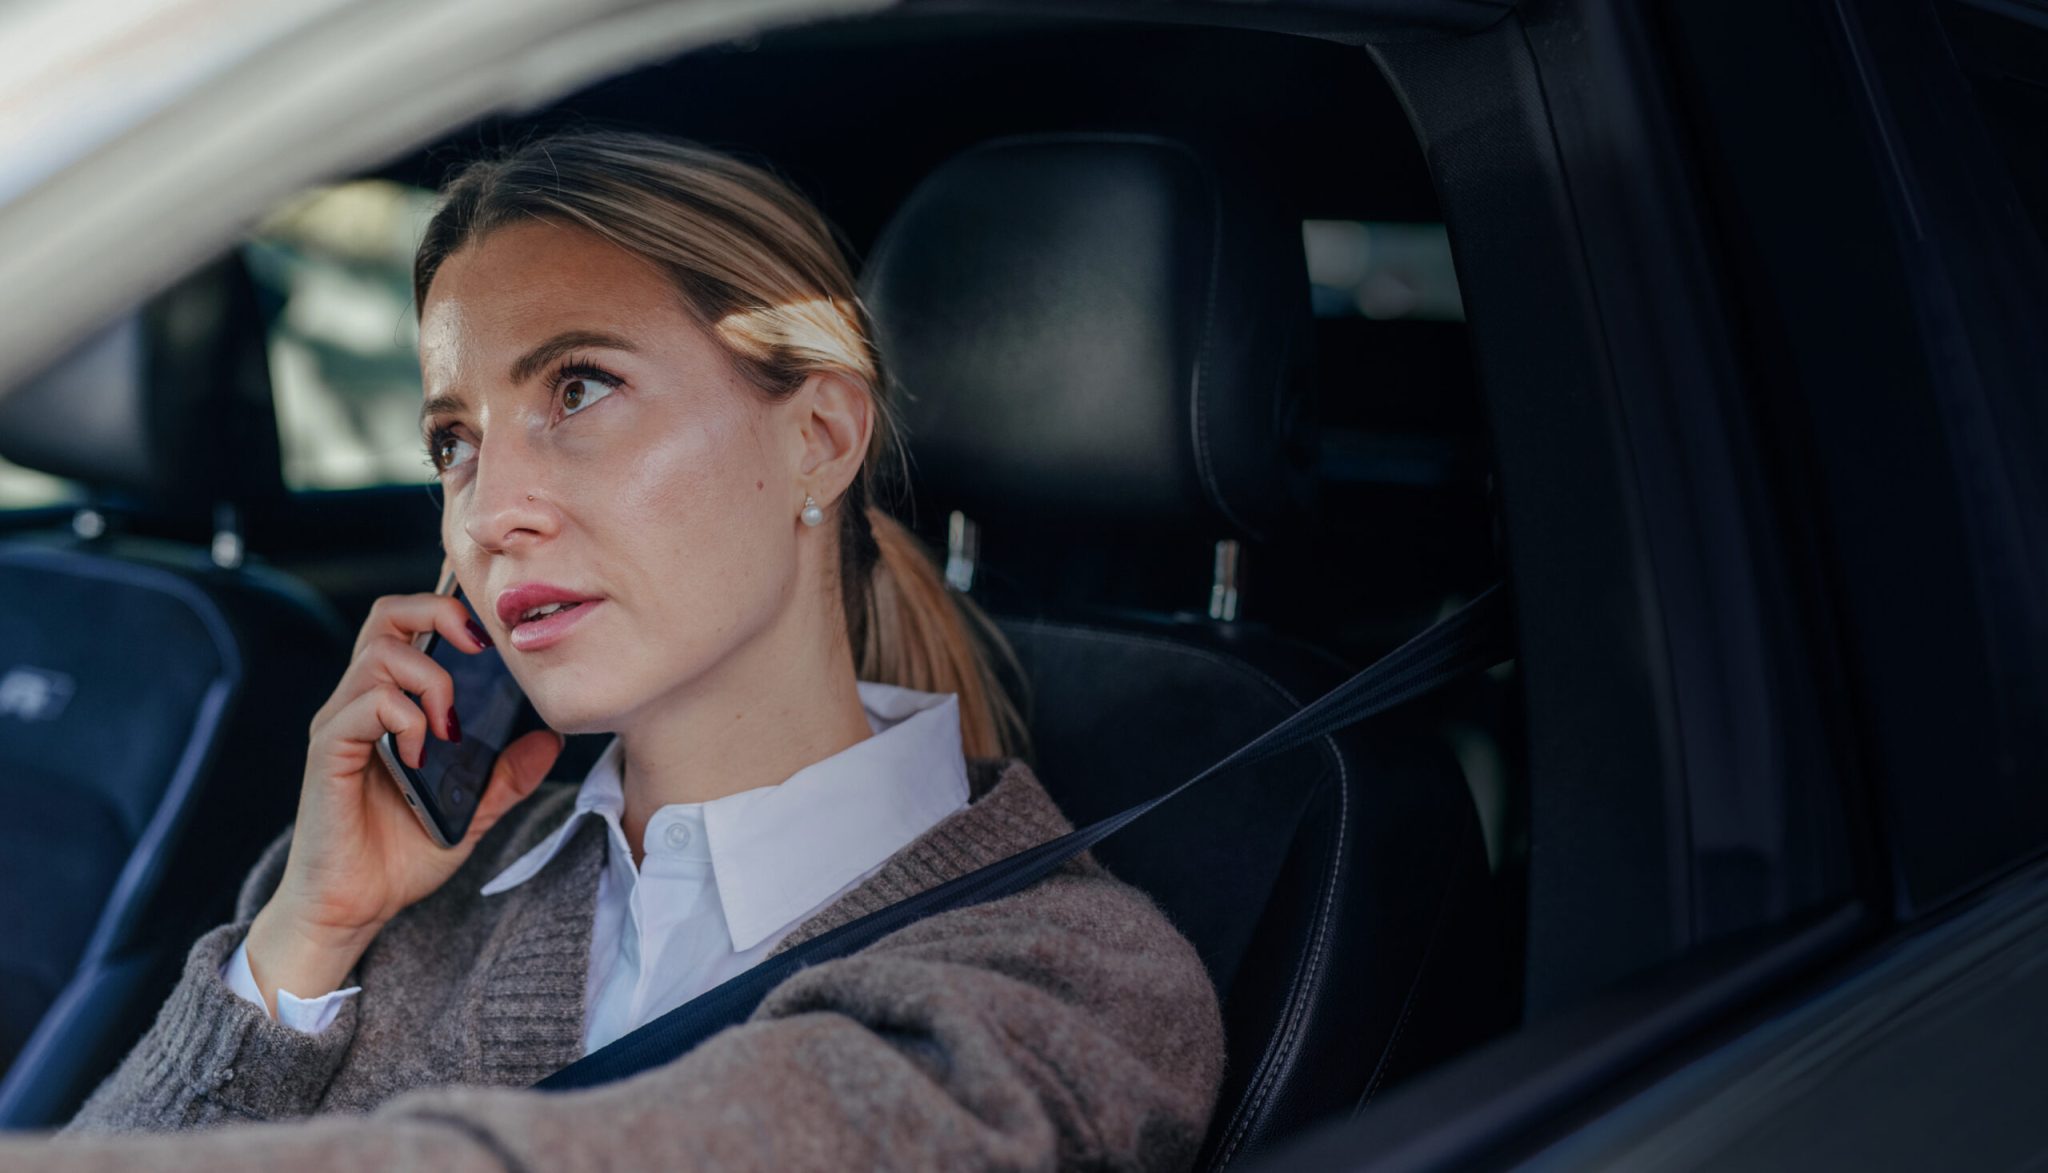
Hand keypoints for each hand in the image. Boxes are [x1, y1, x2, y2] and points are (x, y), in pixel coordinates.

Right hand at [244, 590, 561, 1012]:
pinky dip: (403, 717)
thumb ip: (508, 774)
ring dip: (430, 680)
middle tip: (477, 650)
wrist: (353, 907)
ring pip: (381, 655)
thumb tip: (550, 738)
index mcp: (392, 703)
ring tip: (449, 727)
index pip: (410, 624)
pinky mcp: (328, 751)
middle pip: (387, 615)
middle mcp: (360, 702)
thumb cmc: (399, 855)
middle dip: (437, 614)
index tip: (492, 631)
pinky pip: (362, 705)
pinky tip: (421, 752)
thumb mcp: (473, 810)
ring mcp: (340, 723)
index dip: (448, 607)